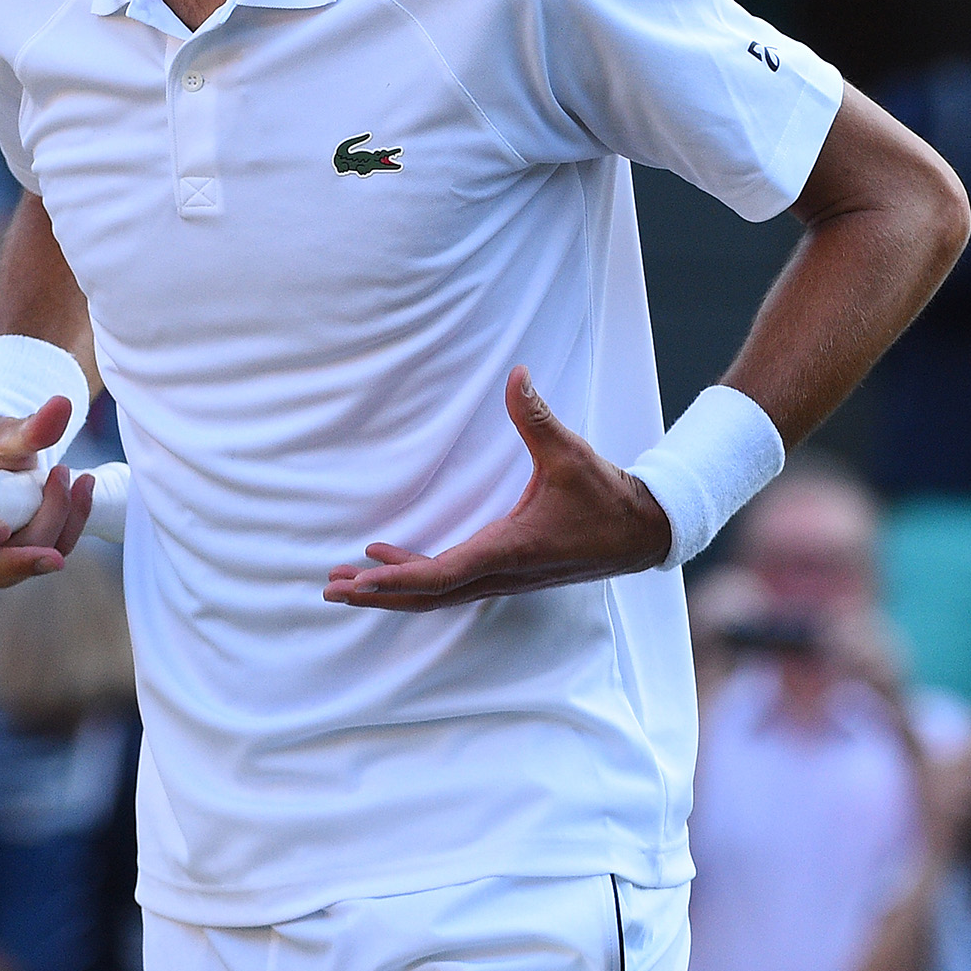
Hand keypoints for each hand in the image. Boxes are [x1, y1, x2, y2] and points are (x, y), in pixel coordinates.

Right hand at [0, 398, 94, 586]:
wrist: (3, 459)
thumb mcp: (5, 434)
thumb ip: (30, 428)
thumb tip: (62, 405)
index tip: (1, 527)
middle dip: (35, 534)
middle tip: (62, 490)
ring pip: (30, 561)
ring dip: (61, 522)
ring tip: (77, 479)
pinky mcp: (24, 559)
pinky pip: (52, 551)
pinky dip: (73, 522)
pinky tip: (84, 489)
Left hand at [323, 368, 670, 610]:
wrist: (640, 533)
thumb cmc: (605, 497)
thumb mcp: (570, 454)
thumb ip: (537, 416)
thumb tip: (517, 374)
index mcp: (509, 550)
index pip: (441, 575)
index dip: (397, 578)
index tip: (359, 580)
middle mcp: (499, 573)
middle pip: (426, 595)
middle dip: (377, 594)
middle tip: (330, 588)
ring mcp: (501, 577)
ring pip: (435, 594)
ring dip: (391, 590)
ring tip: (345, 584)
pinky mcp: (504, 572)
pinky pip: (450, 583)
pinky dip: (415, 578)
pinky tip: (388, 563)